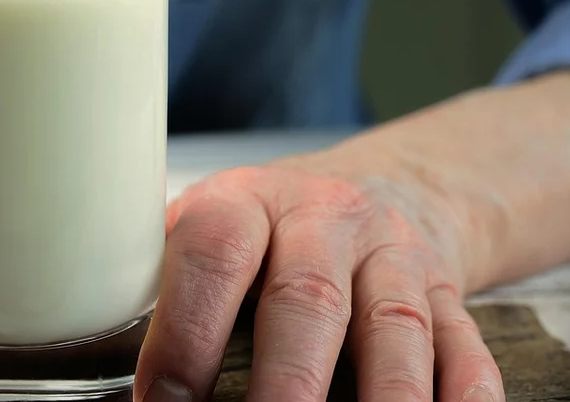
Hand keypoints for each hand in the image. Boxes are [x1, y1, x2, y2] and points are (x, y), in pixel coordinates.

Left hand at [135, 154, 503, 401]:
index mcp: (245, 201)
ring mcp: (393, 257)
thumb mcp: (206, 226)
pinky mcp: (447, 295)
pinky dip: (461, 399)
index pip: (213, 254)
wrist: (378, 189)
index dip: (186, 332)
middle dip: (284, 385)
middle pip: (308, 301)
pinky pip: (465, 350)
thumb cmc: (267, 228)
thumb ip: (162, 283)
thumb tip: (104, 371)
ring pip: (394, 329)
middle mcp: (325, 220)